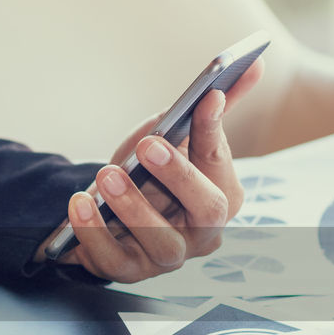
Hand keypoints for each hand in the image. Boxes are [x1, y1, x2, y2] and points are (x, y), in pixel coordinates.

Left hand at [39, 58, 262, 282]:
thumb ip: (208, 110)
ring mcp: (167, 256)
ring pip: (162, 241)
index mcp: (222, 196)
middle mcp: (204, 233)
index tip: (207, 97)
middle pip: (207, 210)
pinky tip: (80, 203)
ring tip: (106, 174)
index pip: (222, 162)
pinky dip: (94, 231)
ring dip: (134, 207)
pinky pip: (114, 259)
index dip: (214, 130)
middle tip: (150, 144)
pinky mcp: (128, 271)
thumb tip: (254, 63)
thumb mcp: (173, 138)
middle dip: (179, 175)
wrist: (105, 214)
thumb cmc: (147, 175)